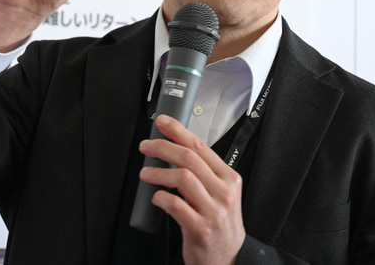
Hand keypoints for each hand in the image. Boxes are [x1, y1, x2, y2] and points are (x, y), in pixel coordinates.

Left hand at [139, 115, 245, 264]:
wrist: (229, 259)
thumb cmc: (221, 225)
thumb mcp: (221, 194)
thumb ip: (204, 174)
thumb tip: (175, 151)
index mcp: (229, 178)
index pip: (201, 146)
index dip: (178, 131)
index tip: (163, 123)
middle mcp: (223, 192)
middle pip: (189, 158)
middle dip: (163, 147)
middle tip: (146, 147)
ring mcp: (213, 211)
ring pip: (182, 178)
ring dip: (158, 172)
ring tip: (145, 173)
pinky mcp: (200, 229)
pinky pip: (176, 206)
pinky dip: (161, 198)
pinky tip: (155, 197)